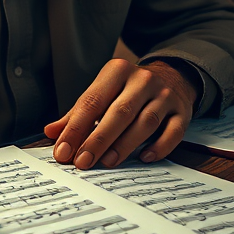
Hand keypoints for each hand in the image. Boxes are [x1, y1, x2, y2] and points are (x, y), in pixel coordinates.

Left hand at [44, 59, 199, 169]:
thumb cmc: (127, 90)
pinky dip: (159, 147)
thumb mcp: (103, 92)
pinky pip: (173, 132)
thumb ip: (78, 113)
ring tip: (106, 163)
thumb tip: (51, 132)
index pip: (92, 101)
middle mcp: (142, 80)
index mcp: (117, 71)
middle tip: (82, 162)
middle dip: (98, 140)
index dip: (75, 128)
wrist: (172, 77)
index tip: (63, 151)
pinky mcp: (182, 111)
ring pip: (145, 122)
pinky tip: (144, 158)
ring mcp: (165, 95)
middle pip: (119, 112)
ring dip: (124, 145)